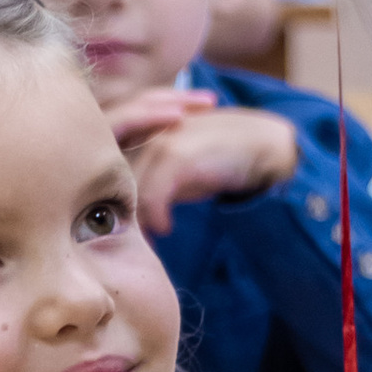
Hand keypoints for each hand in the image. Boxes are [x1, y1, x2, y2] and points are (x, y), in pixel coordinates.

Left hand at [125, 102, 300, 230]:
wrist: (263, 144)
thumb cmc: (219, 157)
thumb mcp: (180, 166)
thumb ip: (151, 179)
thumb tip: (129, 211)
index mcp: (143, 129)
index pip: (108, 162)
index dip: (108, 193)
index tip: (116, 225)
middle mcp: (146, 130)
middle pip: (113, 176)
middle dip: (117, 209)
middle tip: (124, 240)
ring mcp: (159, 139)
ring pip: (130, 187)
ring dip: (137, 219)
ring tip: (147, 242)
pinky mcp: (176, 154)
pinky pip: (152, 194)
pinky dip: (156, 216)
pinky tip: (167, 228)